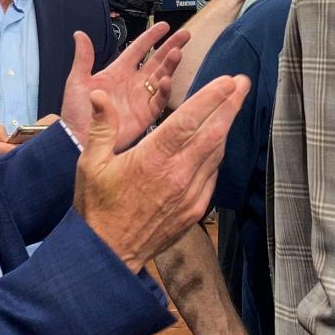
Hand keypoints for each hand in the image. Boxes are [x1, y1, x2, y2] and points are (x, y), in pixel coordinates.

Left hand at [60, 21, 188, 151]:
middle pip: (156, 61)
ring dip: (170, 65)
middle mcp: (133, 83)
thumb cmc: (76, 112)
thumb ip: (83, 57)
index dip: (151, 37)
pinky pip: (159, 100)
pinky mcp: (145, 115)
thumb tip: (79, 34)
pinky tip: (167, 80)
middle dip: (170, 47)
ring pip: (161, 77)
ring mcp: (141, 98)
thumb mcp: (78, 81)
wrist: (77, 139)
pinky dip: (165, 90)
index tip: (164, 26)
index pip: (138, 49)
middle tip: (184, 35)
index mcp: (118, 72)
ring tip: (177, 53)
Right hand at [75, 75, 248, 273]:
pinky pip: (212, 174)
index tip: (227, 80)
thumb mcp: (91, 163)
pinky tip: (218, 141)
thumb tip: (98, 95)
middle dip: (231, 104)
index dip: (211, 98)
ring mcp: (190, 193)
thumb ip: (102, 126)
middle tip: (243, 82)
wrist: (109, 254)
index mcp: (153, 159)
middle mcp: (178, 174)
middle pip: (214, 133)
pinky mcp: (195, 209)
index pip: (189, 120)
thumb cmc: (98, 207)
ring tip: (234, 103)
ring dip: (227, 126)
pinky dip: (218, 153)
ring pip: (217, 153)